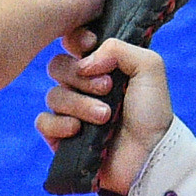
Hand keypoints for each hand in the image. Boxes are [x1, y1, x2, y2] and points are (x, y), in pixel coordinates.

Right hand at [36, 35, 169, 195]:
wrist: (151, 155)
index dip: (75, 40)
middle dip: (80, 76)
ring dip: (80, 104)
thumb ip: (119, 48)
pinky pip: (43, 122)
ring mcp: (70, 112)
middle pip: (57, 66)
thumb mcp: (149, 67)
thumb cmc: (152, 113)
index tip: (91, 44)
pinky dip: (59, 124)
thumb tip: (85, 61)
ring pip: (54, 95)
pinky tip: (78, 130)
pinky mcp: (60, 137)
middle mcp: (82, 87)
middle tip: (107, 88)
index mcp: (100, 66)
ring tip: (105, 116)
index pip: (72, 42)